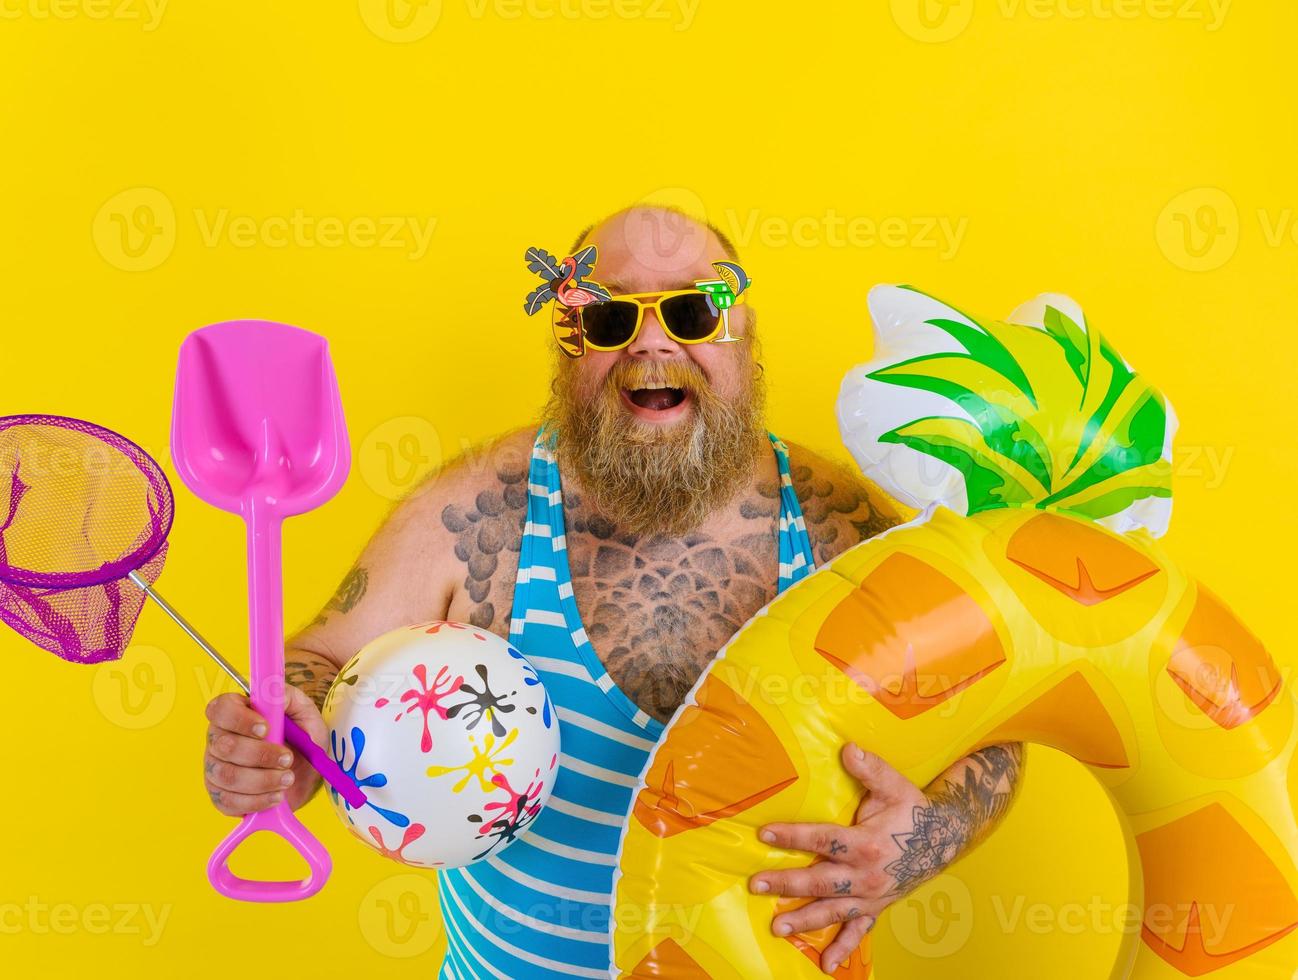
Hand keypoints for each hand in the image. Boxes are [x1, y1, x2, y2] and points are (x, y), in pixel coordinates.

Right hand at [203, 688, 326, 815]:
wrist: (307, 773)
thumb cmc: (301, 737)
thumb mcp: (304, 712)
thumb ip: (288, 697)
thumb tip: (273, 694)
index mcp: (235, 712)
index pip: (219, 709)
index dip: (239, 719)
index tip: (266, 728)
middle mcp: (219, 738)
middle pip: (224, 746)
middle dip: (260, 755)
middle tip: (288, 758)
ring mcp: (216, 768)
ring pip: (227, 776)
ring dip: (263, 780)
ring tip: (288, 778)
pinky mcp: (220, 796)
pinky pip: (229, 802)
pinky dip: (257, 801)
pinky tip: (277, 795)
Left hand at [748, 743, 928, 974]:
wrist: (944, 838)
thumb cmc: (912, 809)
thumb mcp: (894, 784)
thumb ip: (870, 768)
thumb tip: (847, 748)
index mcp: (868, 843)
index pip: (823, 839)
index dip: (793, 836)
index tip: (764, 834)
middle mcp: (867, 875)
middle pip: (820, 881)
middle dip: (787, 884)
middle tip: (756, 885)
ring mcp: (872, 896)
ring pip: (833, 911)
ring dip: (805, 920)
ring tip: (777, 927)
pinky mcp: (877, 908)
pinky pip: (859, 933)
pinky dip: (843, 949)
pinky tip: (826, 964)